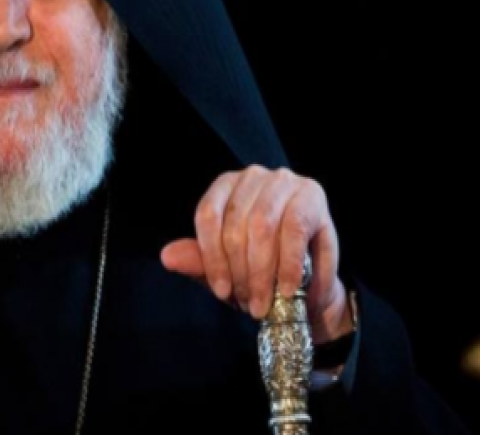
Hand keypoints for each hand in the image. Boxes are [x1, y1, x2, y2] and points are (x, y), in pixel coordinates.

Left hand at [160, 164, 353, 343]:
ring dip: (263, 271)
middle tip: (249, 302)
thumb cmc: (263, 270)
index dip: (212, 258)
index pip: (208, 215)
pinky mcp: (311, 196)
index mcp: (225, 186)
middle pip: (236, 224)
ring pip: (263, 226)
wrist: (310, 285)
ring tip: (265, 301)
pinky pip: (294, 230)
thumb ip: (199, 262)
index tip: (221, 291)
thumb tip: (167, 257)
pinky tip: (287, 289)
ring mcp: (283, 181)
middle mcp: (252, 176)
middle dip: (241, 270)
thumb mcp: (227, 269)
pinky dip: (288, 264)